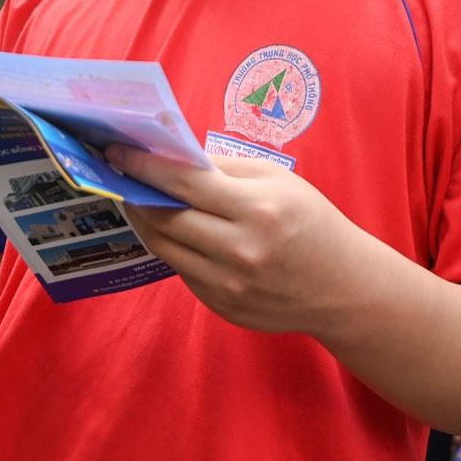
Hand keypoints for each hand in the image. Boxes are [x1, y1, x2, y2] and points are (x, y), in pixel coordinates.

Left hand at [106, 147, 366, 335]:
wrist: (342, 286)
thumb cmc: (311, 222)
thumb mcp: (279, 180)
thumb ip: (226, 168)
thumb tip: (175, 157)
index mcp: (256, 210)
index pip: (183, 184)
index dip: (144, 166)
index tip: (117, 153)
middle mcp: (239, 251)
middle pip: (165, 219)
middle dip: (136, 194)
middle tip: (120, 176)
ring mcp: (229, 285)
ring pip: (166, 248)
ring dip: (145, 223)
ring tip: (137, 202)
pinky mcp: (223, 307)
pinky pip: (183, 272)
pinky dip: (173, 249)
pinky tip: (171, 232)